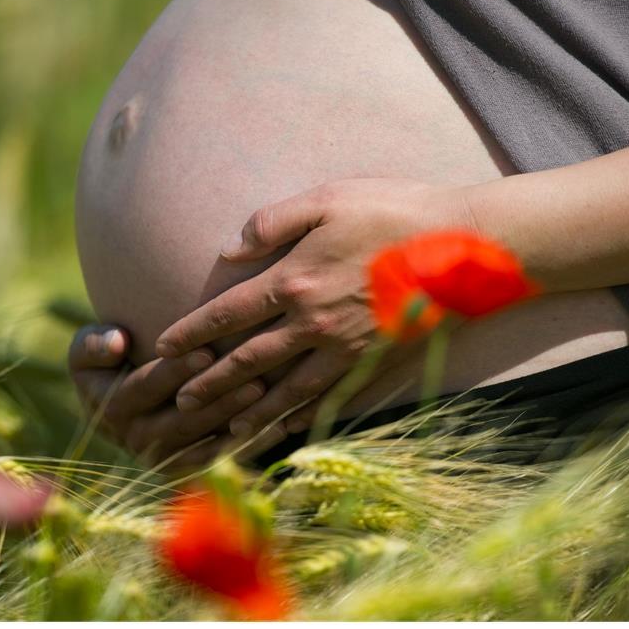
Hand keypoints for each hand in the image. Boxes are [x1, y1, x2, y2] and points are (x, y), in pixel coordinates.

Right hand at [68, 324, 290, 467]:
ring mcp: (164, 459)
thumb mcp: (88, 350)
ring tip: (267, 395)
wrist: (122, 400)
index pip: (146, 387)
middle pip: (182, 419)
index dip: (175, 370)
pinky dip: (250, 445)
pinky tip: (278, 425)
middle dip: (217, 399)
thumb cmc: (109, 361)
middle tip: (252, 378)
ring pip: (206, 442)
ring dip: (237, 421)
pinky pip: (222, 460)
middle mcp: (136, 440)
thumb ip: (94, 344)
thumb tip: (116, 342)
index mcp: (111, 409)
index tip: (207, 351)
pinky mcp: (188, 471)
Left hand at [154, 178, 475, 437]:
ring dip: (250, 413)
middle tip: (180, 402)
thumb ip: (273, 221)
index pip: (227, 314)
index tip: (164, 347)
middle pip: (248, 362)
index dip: (192, 332)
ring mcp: (344, 350)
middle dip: (210, 384)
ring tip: (224, 430)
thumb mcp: (328, 198)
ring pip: (285, 392)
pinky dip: (304, 418)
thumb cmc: (396, 212)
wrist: (464, 248)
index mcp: (294, 280)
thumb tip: (229, 249)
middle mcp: (311, 324)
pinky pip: (330, 400)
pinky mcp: (374, 364)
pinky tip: (287, 429)